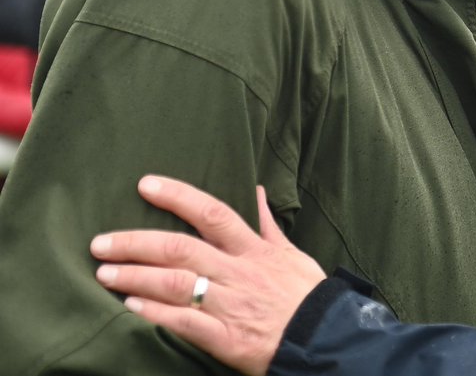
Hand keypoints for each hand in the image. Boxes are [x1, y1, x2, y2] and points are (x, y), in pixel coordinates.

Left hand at [91, 175, 325, 375]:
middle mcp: (238, 272)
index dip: (178, 197)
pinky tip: (132, 306)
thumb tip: (256, 190)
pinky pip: (186, 323)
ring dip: (136, 277)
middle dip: (137, 243)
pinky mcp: (226, 338)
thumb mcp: (291, 252)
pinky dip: (156, 313)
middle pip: (181, 249)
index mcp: (254, 249)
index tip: (145, 185)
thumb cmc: (307, 294)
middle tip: (101, 243)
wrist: (325, 338)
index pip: (212, 213)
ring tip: (104, 274)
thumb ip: (267, 223)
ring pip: (177, 284)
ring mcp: (231, 304)